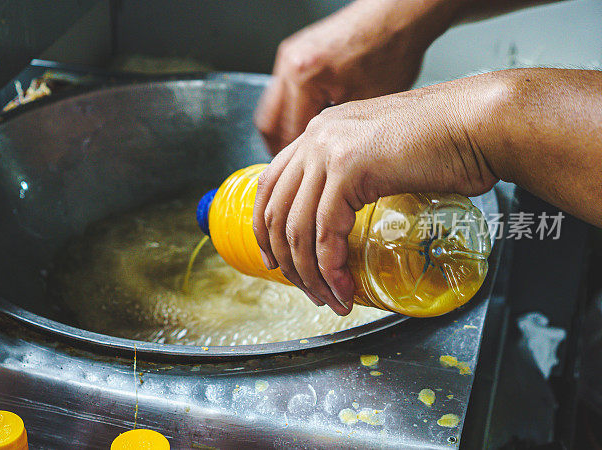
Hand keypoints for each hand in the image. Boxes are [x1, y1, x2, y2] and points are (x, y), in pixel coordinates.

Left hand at [252, 76, 499, 313]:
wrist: (481, 121)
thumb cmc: (449, 140)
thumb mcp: (384, 153)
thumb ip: (355, 175)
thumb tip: (343, 219)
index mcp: (320, 131)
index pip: (270, 184)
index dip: (265, 228)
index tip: (275, 260)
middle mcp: (316, 136)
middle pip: (275, 210)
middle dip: (286, 260)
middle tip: (305, 289)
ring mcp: (329, 150)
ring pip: (297, 228)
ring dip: (310, 274)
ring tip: (329, 298)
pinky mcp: (349, 168)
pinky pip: (325, 233)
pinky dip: (331, 268)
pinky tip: (344, 287)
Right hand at [255, 0, 460, 154]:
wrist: (395, 15)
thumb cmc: (389, 49)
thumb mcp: (367, 105)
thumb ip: (340, 137)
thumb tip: (326, 166)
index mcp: (304, 78)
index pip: (286, 136)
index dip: (295, 163)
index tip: (300, 180)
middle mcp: (289, 65)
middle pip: (267, 123)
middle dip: (279, 151)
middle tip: (291, 173)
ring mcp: (288, 57)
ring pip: (271, 108)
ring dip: (283, 131)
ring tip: (301, 152)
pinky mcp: (294, 53)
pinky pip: (282, 92)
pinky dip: (291, 112)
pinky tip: (310, 124)